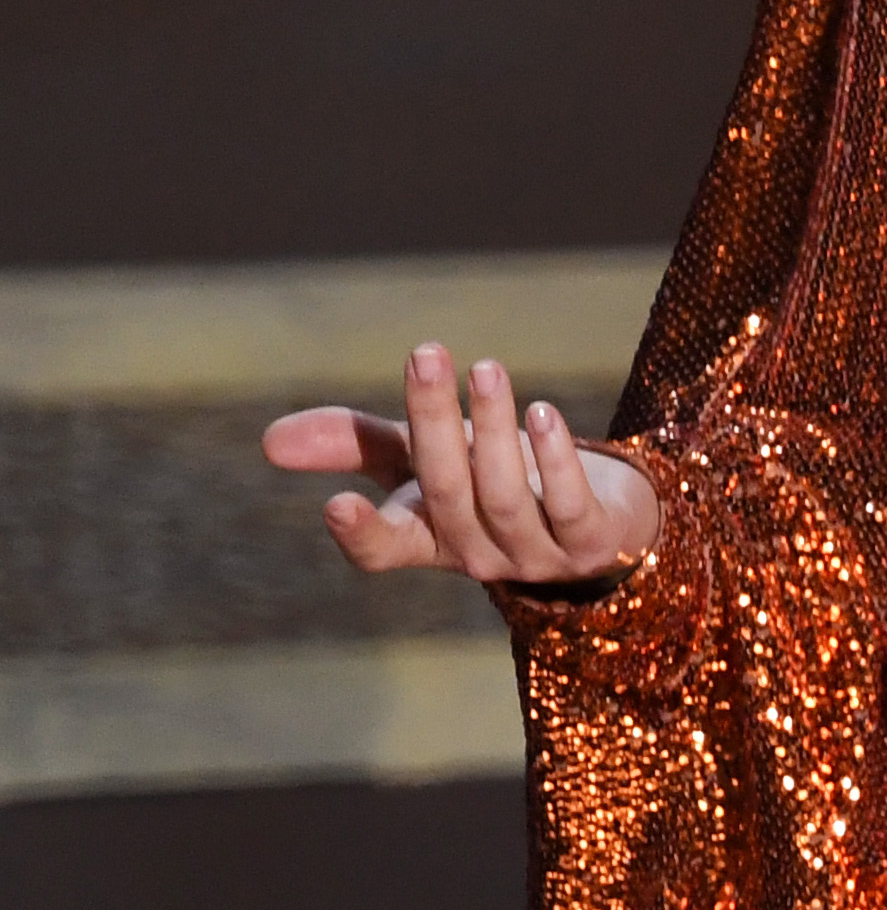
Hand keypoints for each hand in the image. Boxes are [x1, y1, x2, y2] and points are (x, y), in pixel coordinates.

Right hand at [269, 342, 661, 589]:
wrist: (596, 521)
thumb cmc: (490, 481)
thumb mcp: (421, 462)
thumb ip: (355, 444)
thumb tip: (268, 440)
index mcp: (425, 538)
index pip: (383, 550)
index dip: (360, 533)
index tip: (335, 503)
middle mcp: (476, 553)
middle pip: (447, 492)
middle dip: (433, 424)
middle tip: (425, 355)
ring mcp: (535, 554)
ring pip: (504, 495)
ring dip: (494, 428)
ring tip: (486, 369)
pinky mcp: (591, 543)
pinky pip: (569, 505)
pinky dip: (556, 459)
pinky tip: (542, 412)